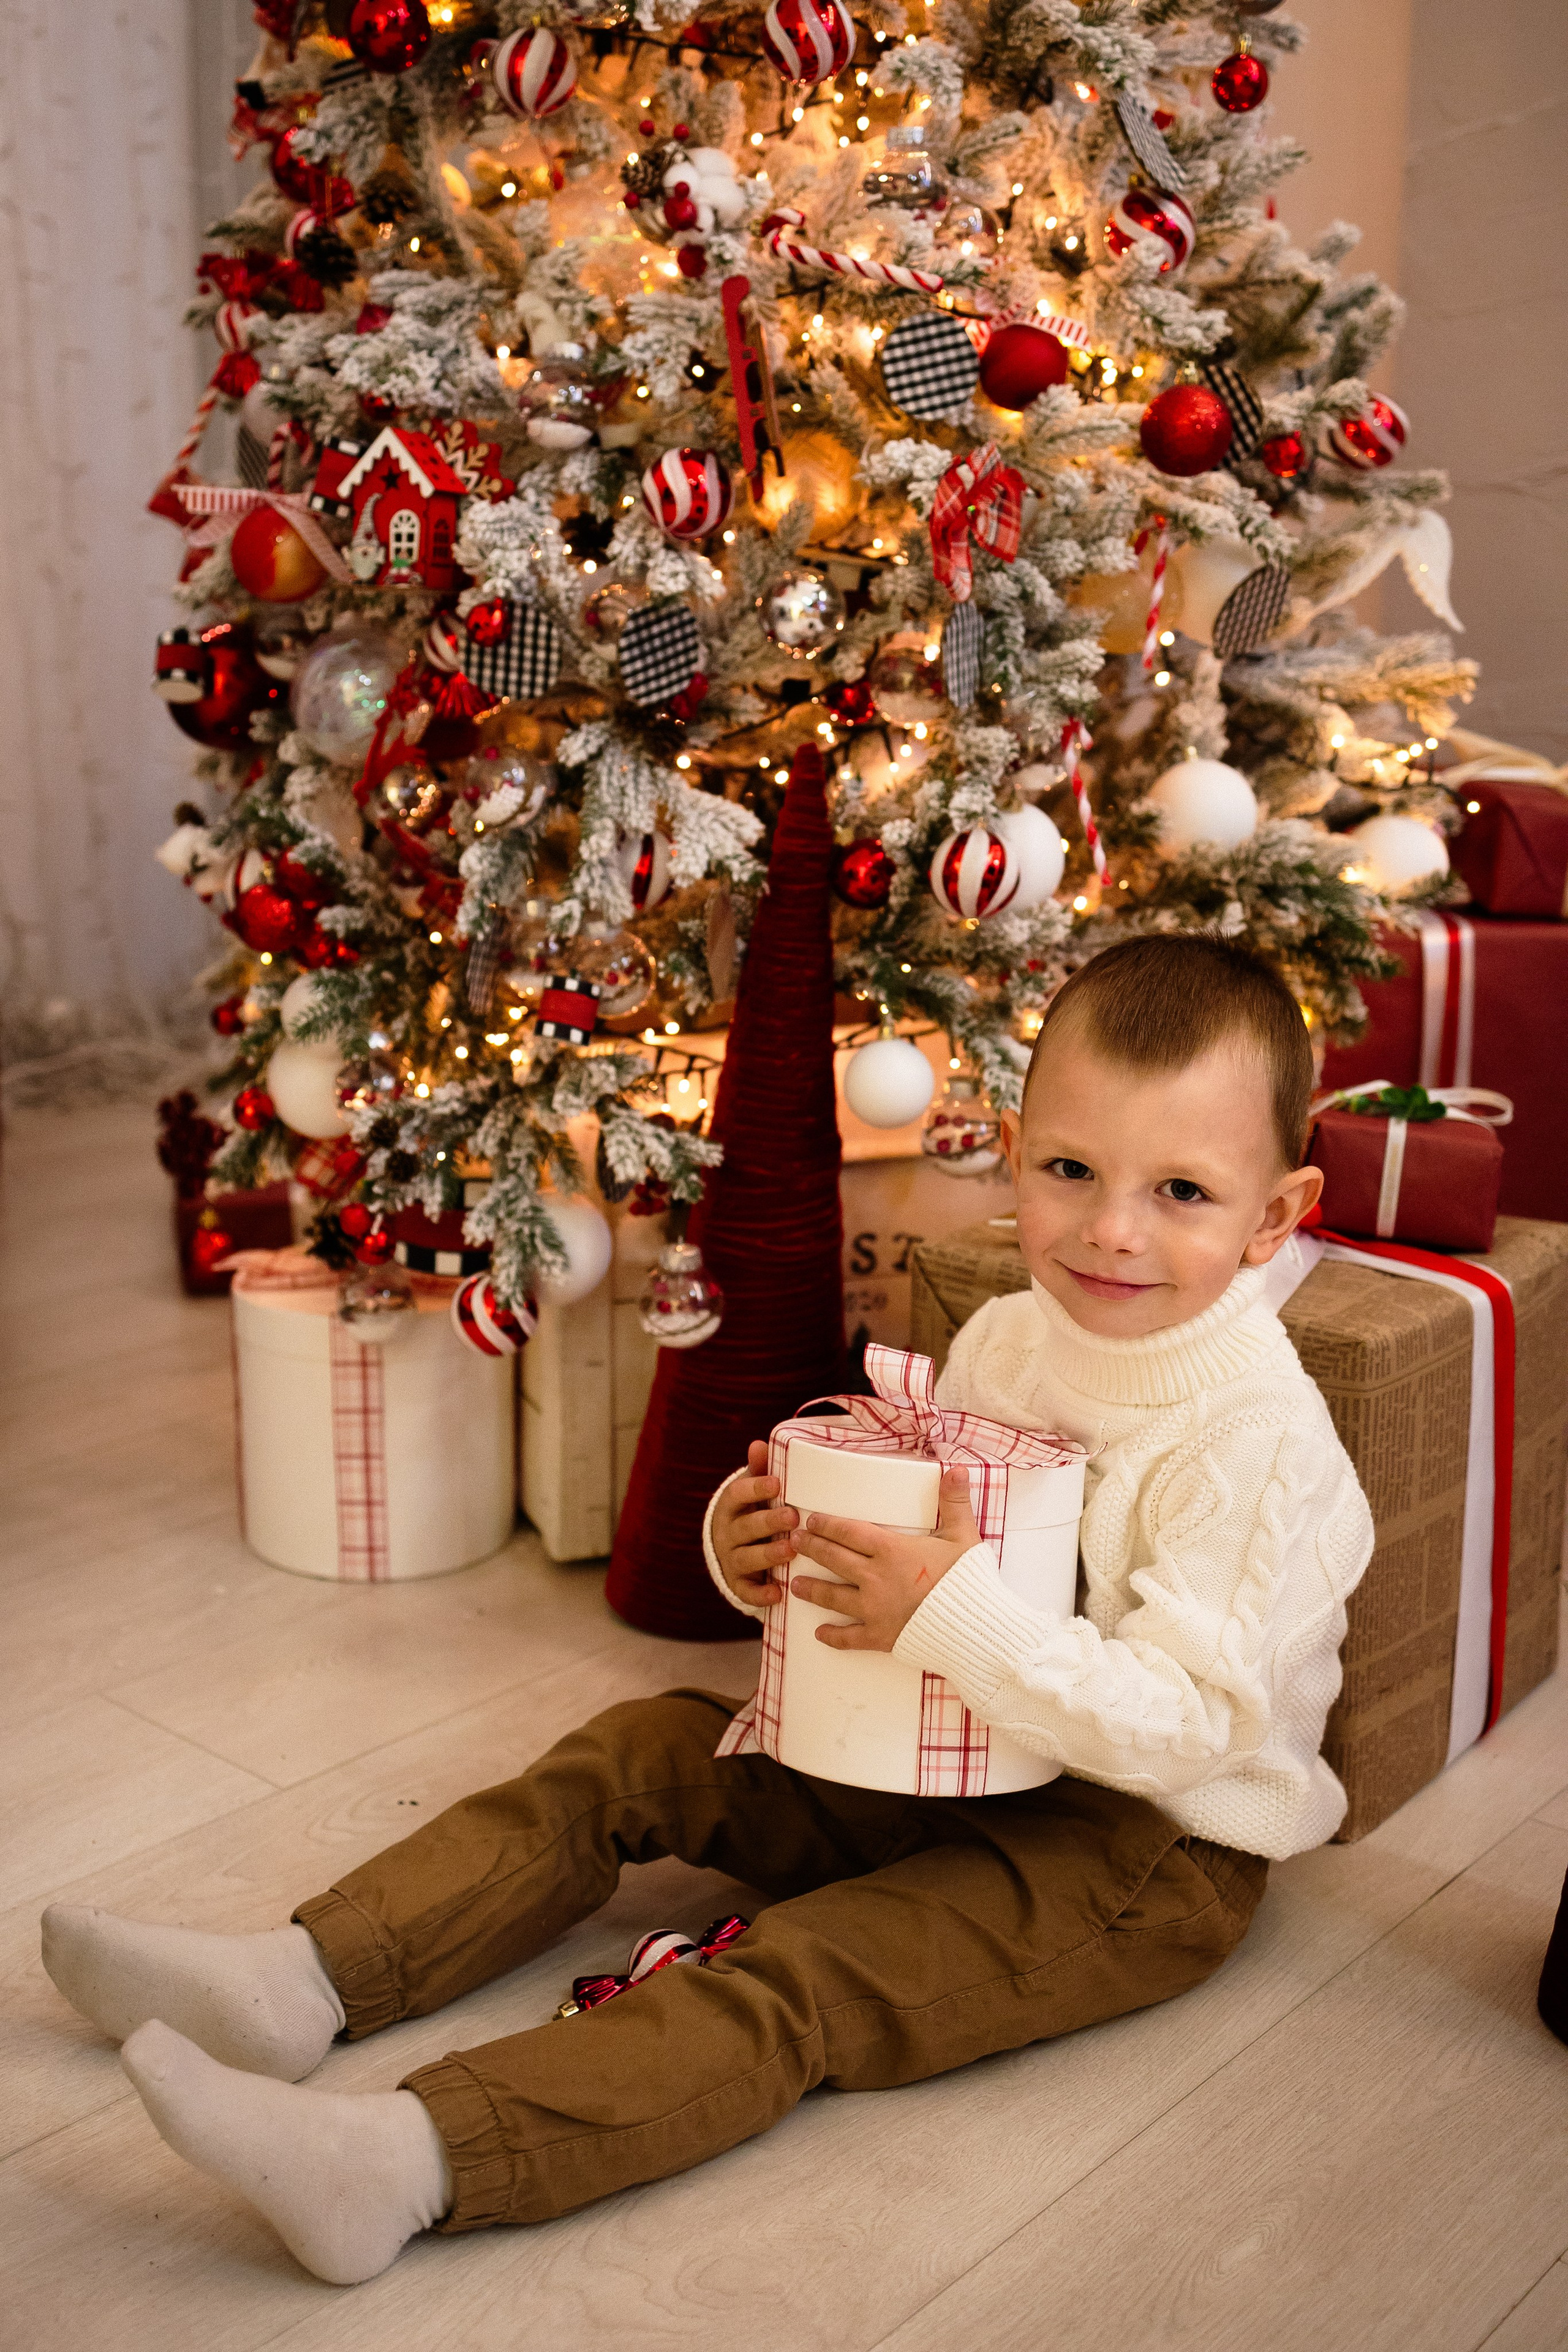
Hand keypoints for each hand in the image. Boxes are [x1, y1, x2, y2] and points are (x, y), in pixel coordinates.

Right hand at [711, 1441, 797, 1608]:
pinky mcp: (739, 1585)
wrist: (732, 1550)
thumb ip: (758, 1471)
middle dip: (768, 1522)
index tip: (776, 1483)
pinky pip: (747, 1591)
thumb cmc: (752, 1512)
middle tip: (792, 1516)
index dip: (755, 1488)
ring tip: (790, 1551)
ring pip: (746, 1558)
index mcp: (730, 1506)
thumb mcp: (752, 1490)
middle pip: (746, 1527)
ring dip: (768, 1555)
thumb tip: (759, 1444)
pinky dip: (760, 1594)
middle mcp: (727, 1533)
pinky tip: (776, 1593)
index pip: (738, 1494)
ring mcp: (731, 1560)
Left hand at [789, 1468, 981, 1652]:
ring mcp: (875, 1609)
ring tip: (794, 1584)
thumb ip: (954, 1501)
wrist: (974, 1626)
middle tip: (793, 1542)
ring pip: (833, 1597)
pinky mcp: (880, 1637)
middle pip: (834, 1559)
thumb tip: (957, 1469)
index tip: (812, 1521)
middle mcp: (875, 1578)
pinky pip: (849, 1638)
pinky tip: (819, 1633)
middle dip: (811, 1548)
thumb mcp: (963, 1535)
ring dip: (811, 1590)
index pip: (849, 1532)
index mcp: (891, 1550)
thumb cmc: (968, 1580)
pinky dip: (833, 1636)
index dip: (827, 1525)